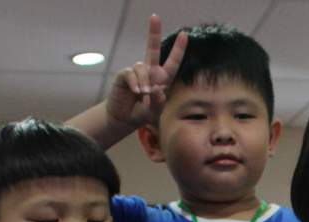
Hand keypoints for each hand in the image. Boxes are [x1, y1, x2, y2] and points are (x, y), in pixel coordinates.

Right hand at [104, 14, 187, 128]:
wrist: (123, 118)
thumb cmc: (142, 113)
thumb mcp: (154, 112)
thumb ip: (158, 103)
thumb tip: (158, 88)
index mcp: (162, 79)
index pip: (172, 62)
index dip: (178, 49)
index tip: (184, 34)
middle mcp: (149, 72)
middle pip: (153, 49)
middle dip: (154, 32)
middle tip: (155, 16)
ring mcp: (136, 72)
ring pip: (142, 69)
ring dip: (145, 82)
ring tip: (144, 94)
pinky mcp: (125, 75)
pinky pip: (131, 74)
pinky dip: (135, 83)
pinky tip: (136, 92)